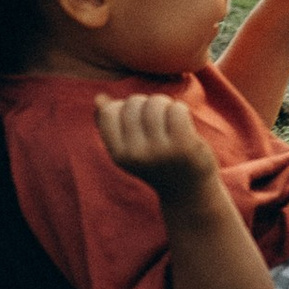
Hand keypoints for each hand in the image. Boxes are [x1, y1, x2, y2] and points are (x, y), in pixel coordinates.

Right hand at [94, 91, 218, 203]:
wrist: (189, 191)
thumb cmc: (158, 162)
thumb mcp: (130, 149)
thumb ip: (111, 125)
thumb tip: (99, 98)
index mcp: (119, 155)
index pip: (109, 112)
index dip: (124, 107)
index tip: (138, 120)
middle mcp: (136, 154)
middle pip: (134, 102)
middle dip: (147, 104)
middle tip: (159, 122)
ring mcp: (160, 150)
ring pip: (156, 102)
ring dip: (165, 105)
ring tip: (170, 120)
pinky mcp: (184, 145)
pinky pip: (177, 108)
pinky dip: (181, 109)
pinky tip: (184, 123)